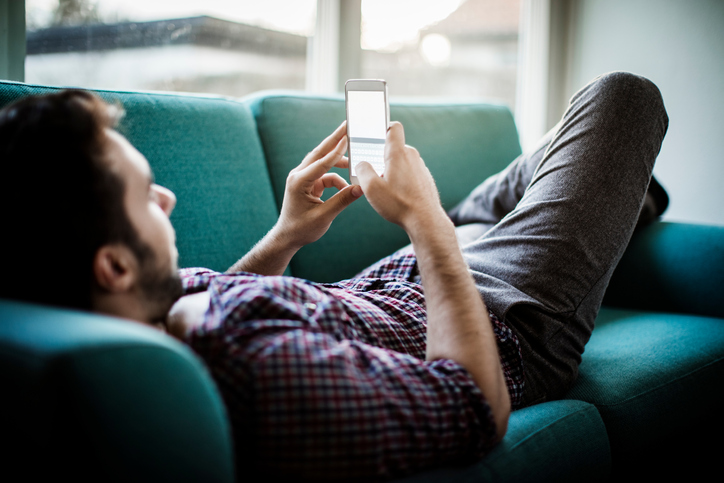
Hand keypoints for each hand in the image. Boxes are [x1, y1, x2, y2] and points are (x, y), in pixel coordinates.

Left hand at [276, 121, 362, 248]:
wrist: (288, 237)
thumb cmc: (302, 229)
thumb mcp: (324, 216)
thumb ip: (342, 201)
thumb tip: (361, 187)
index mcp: (299, 182)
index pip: (321, 163)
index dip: (336, 151)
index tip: (348, 137)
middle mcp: (298, 175)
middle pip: (319, 153)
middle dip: (334, 139)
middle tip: (347, 124)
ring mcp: (302, 178)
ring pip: (323, 162)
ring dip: (339, 161)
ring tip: (354, 157)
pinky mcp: (308, 183)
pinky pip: (325, 174)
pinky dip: (337, 178)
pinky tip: (347, 186)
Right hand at [355, 121, 446, 232]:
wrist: (425, 220)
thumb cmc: (398, 204)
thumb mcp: (371, 187)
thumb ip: (362, 170)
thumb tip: (362, 164)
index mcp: (398, 153)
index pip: (393, 127)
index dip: (383, 126)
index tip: (373, 134)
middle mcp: (412, 156)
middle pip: (394, 148)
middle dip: (381, 156)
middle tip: (370, 169)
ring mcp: (420, 168)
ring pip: (402, 162)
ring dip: (391, 170)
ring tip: (383, 187)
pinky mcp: (425, 179)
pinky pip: (409, 173)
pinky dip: (401, 179)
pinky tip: (395, 195)